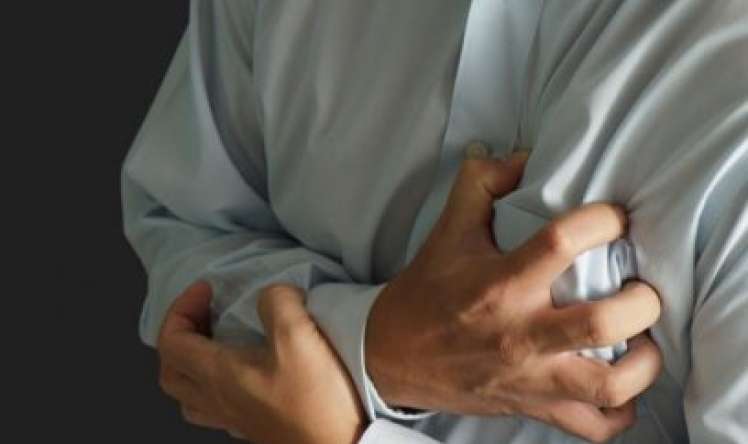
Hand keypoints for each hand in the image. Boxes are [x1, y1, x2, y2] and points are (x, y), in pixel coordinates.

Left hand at [157, 282, 364, 443]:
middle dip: (180, 334)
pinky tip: (242, 373)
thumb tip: (272, 294)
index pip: (171, 341)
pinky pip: (214, 408)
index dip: (181, 308)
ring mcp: (234, 419)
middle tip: (205, 312)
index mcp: (219, 376)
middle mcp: (218, 401)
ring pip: (188, 395)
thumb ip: (277, 302)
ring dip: (191, 364)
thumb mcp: (298, 334)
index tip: (208, 289)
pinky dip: (214, 385)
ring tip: (214, 343)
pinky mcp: (255, 428)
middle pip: (171, 370)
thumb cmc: (316, 396)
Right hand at [366, 153, 662, 442]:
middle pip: (603, 322)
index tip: (615, 218)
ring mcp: (527, 377)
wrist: (392, 356)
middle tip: (641, 287)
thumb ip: (480, 185)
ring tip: (643, 339)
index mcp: (499, 284)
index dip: (603, 220)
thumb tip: (520, 157)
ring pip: (608, 384)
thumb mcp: (446, 232)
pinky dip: (619, 413)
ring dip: (643, 363)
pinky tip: (620, 385)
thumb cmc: (425, 293)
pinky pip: (592, 427)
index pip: (563, 242)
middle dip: (642, 301)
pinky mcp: (530, 407)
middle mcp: (518, 334)